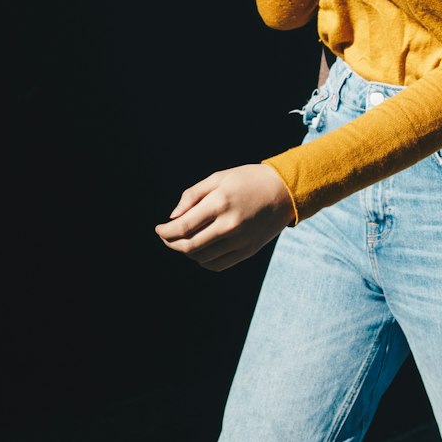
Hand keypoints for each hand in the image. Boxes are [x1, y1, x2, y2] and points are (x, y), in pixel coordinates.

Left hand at [155, 163, 293, 271]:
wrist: (284, 191)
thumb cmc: (248, 179)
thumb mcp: (219, 177)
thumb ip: (193, 195)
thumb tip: (172, 217)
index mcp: (220, 202)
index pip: (183, 227)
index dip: (165, 232)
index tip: (158, 229)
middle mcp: (229, 225)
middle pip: (189, 246)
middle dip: (171, 243)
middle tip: (166, 237)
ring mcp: (239, 241)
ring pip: (201, 257)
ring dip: (186, 252)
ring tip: (183, 241)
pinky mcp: (247, 251)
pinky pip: (217, 265)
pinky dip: (203, 260)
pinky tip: (200, 250)